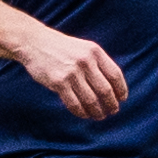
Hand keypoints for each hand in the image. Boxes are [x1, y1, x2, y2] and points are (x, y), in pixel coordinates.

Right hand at [10, 22, 129, 123]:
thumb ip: (98, 63)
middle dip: (111, 104)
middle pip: (105, 90)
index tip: (122, 99)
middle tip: (113, 111)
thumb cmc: (62, 48)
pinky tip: (84, 115)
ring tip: (100, 116)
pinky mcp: (58, 82)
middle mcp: (85, 61)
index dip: (121, 89)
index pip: (115, 74)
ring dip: (97, 112)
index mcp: (95, 52)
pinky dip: (82, 112)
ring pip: (91, 100)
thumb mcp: (84, 48)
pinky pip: (74, 104)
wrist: (35, 42)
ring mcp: (71, 72)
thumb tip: (113, 86)